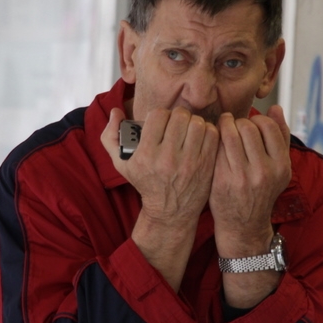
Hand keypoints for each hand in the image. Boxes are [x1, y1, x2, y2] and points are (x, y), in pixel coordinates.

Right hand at [101, 106, 218, 289]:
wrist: (169, 211)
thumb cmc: (145, 182)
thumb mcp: (121, 163)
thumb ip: (110, 136)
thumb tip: (115, 111)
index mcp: (146, 155)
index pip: (158, 115)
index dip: (160, 114)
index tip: (161, 122)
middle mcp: (167, 158)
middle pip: (180, 116)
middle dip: (178, 116)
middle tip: (176, 123)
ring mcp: (189, 162)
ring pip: (197, 123)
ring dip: (193, 122)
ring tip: (189, 129)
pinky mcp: (206, 165)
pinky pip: (212, 134)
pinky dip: (207, 131)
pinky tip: (200, 137)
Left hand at [210, 105, 290, 258]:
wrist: (244, 224)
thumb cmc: (261, 189)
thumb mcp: (278, 167)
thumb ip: (280, 137)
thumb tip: (275, 108)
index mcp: (281, 166)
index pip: (268, 126)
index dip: (257, 119)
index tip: (250, 124)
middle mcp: (263, 172)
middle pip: (247, 127)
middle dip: (239, 122)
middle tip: (234, 125)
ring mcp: (241, 177)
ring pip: (230, 134)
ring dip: (225, 125)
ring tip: (224, 126)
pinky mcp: (221, 180)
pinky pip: (217, 147)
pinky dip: (215, 138)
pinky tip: (215, 139)